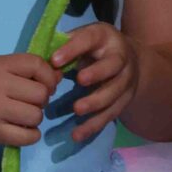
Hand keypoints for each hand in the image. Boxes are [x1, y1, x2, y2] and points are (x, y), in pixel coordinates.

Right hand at [0, 52, 60, 148]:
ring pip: (36, 115)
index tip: (43, 84)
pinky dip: (30, 135)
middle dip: (40, 100)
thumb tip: (57, 76)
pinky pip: (28, 136)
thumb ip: (20, 70)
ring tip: (20, 117)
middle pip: (40, 93)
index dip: (47, 76)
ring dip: (34, 119)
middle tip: (27, 103)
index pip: (37, 65)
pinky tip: (21, 130)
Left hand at [51, 22, 138, 142]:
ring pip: (114, 93)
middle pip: (113, 66)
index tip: (54, 60)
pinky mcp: (125, 101)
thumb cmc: (95, 48)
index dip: (73, 48)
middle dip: (97, 73)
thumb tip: (41, 58)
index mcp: (105, 37)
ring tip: (77, 110)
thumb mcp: (83, 39)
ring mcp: (126, 80)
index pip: (90, 39)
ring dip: (96, 102)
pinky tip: (77, 134)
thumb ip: (64, 46)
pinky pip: (110, 114)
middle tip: (79, 81)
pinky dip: (94, 125)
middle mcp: (121, 58)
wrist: (131, 60)